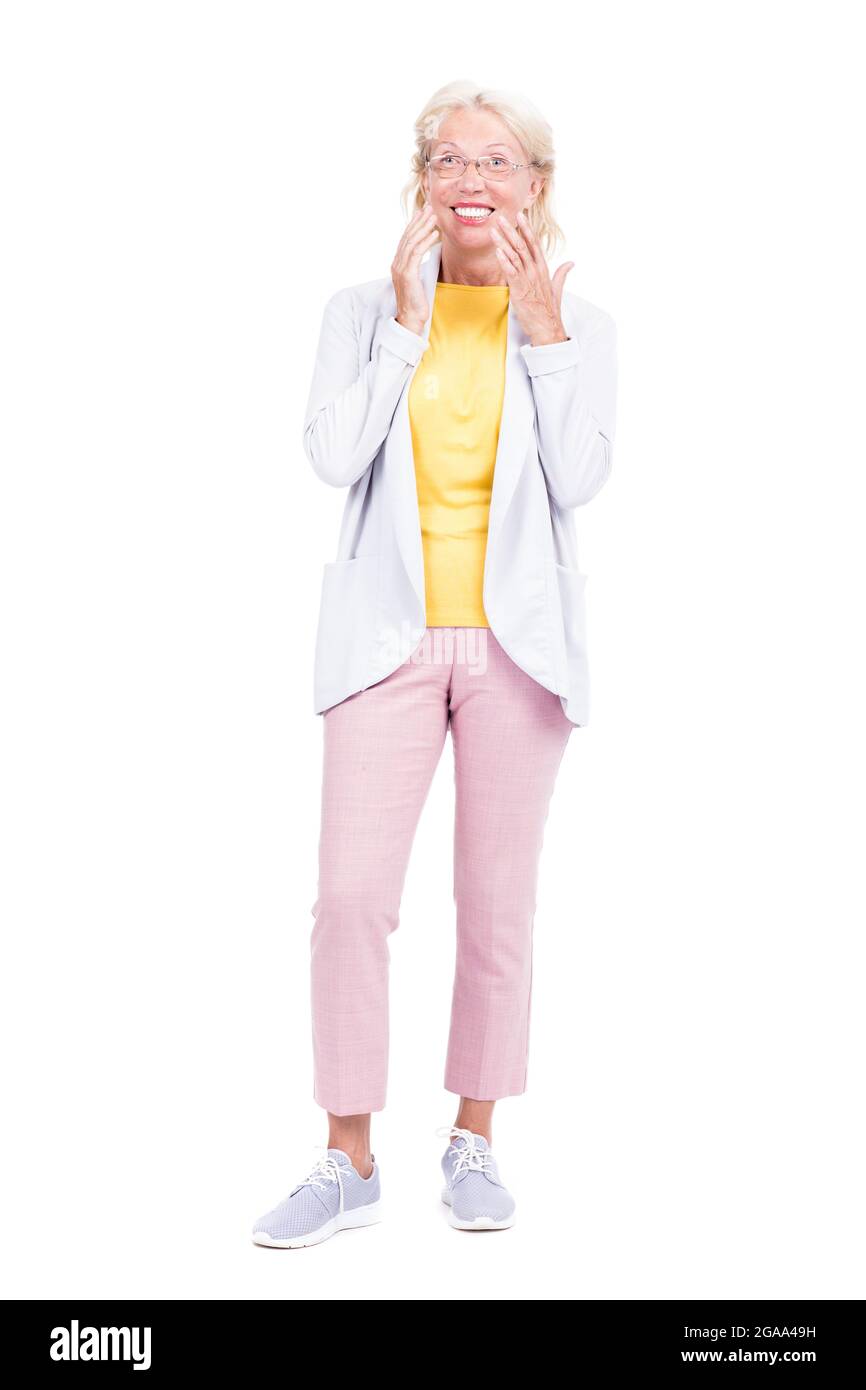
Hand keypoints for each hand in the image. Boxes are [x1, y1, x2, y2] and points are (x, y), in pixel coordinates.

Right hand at [391, 203, 440, 335]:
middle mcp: (396, 264)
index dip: (414, 225)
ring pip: (412, 242)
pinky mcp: (407, 274)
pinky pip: (417, 253)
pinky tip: (434, 234)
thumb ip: (418, 266)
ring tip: (434, 216)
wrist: (410, 319)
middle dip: (419, 221)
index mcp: (398, 264)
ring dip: (424, 227)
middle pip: (408, 237)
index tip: (423, 213)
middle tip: (429, 207)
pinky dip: (426, 241)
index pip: (406, 240)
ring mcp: (400, 269)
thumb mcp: (417, 280)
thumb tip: (426, 255)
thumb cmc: (416, 302)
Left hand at [489, 210, 572, 345]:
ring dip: (503, 242)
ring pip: (515, 256)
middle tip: (502, 217)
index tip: (520, 215)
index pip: (534, 244)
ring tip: (494, 230)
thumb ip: (562, 274)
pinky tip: (498, 251)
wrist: (548, 328)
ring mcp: (528, 279)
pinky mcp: (520, 290)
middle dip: (512, 230)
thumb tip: (571, 263)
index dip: (526, 229)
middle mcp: (536, 271)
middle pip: (522, 246)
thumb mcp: (557, 289)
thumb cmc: (549, 310)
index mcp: (543, 269)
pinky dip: (504, 261)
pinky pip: (511, 272)